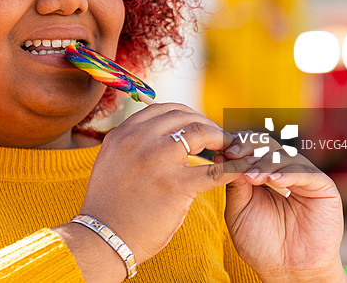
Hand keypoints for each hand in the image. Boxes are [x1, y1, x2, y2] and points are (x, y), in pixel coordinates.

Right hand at [54, 103, 252, 282]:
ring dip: (221, 138)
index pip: (163, 109)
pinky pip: (215, 170)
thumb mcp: (111, 161)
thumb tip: (156, 136)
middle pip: (184, 116)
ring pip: (201, 132)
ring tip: (231, 149)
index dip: (187, 114)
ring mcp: (157, 159)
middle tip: (219, 138)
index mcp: (123, 133)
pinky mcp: (176, 185)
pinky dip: (234, 167)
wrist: (103, 237)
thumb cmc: (110, 205)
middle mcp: (139, 139)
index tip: (198, 125)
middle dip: (206, 124)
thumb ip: (131, 144)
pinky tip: (243, 168)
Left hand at [219, 133, 346, 281]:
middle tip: (233, 155)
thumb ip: (234, 183)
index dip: (236, 146)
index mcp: (262, 173)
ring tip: (251, 178)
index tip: (220, 154)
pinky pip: (306, 172)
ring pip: (284, 155)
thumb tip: (225, 157)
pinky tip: (272, 182)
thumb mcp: (238, 209)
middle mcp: (283, 171)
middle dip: (248, 148)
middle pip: (267, 144)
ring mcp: (304, 178)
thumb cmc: (260, 243)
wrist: (286, 271)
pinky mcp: (323, 188)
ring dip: (264, 162)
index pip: (250, 148)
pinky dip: (287, 173)